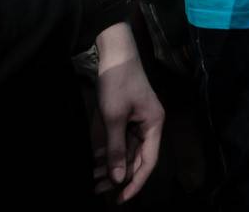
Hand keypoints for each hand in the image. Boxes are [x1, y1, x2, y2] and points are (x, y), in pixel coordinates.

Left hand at [96, 23, 163, 201]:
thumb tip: (118, 178)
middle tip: (99, 190)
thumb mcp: (114, 117)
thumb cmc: (117, 81)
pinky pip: (119, 140)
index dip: (136, 182)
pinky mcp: (126, 116)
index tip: (121, 198)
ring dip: (111, 166)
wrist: (113, 51)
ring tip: (94, 180)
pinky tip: (96, 163)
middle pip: (136, 158)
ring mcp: (137, 120)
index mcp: (154, 124)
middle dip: (119, 176)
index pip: (148, 162)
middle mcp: (149, 125)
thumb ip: (117, 149)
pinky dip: (109, 151)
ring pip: (126, 151)